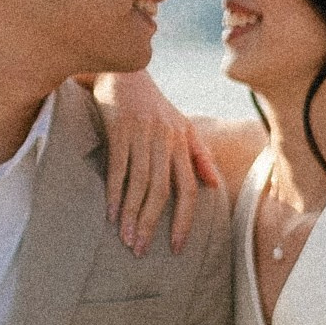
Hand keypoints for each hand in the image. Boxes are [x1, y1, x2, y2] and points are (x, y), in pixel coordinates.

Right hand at [92, 70, 221, 256]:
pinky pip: (117, 167)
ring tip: (126, 240)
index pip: (188, 188)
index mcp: (182, 142)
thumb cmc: (155, 105)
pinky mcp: (119, 130)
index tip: (177, 247)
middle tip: (142, 252)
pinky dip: (114, 193)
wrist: (126, 72)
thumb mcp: (183, 126)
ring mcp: (141, 135)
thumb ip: (199, 155)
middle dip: (153, 224)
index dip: (184, 220)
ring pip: (139, 183)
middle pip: (162, 191)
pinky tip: (110, 215)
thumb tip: (214, 186)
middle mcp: (165, 140)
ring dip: (132, 215)